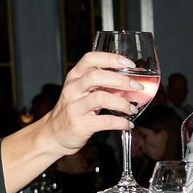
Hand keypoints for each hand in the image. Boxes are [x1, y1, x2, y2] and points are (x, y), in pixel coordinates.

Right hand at [39, 51, 154, 155]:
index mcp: (74, 77)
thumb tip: (129, 82)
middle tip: (137, 86)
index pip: (90, 59)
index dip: (111, 58)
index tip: (128, 63)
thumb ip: (102, 84)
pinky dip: (121, 122)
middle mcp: (73, 89)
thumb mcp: (82, 92)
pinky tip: (128, 123)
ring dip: (122, 102)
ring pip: (101, 98)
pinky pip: (105, 121)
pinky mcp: (81, 124)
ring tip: (132, 108)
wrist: (55, 134)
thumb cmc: (73, 110)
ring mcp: (75, 107)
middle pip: (96, 76)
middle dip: (121, 80)